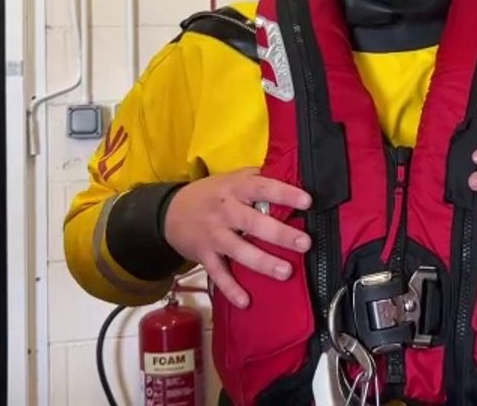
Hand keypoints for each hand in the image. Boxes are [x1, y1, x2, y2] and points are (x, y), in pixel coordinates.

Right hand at [163, 168, 311, 307]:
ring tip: (286, 272)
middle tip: (305, 243)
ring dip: (263, 262)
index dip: (284, 193)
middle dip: (280, 234)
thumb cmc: (210, 194)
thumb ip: (256, 177)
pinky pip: (218, 274)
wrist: (168, 212)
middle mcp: (224, 211)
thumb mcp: (231, 177)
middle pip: (253, 222)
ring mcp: (213, 235)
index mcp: (234, 188)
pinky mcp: (204, 255)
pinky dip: (230, 288)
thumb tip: (291, 174)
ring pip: (239, 250)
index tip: (307, 202)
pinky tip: (245, 301)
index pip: (262, 187)